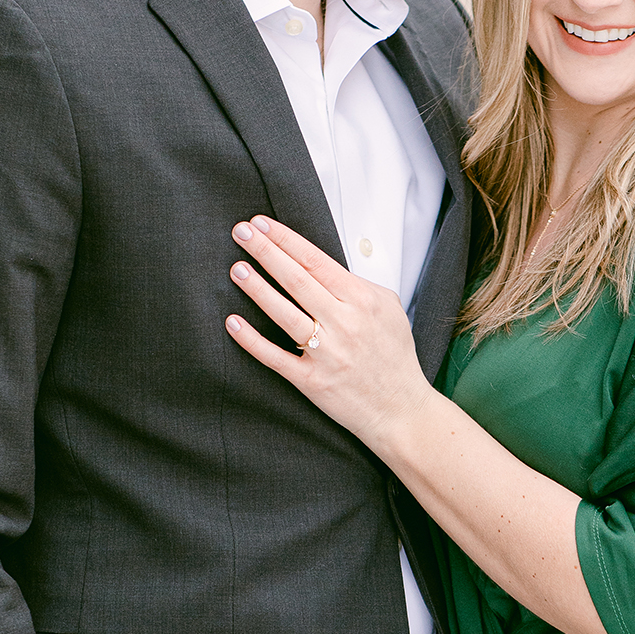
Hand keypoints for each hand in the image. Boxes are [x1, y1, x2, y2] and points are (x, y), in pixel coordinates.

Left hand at [224, 216, 431, 453]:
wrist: (401, 410)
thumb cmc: (394, 356)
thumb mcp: (389, 309)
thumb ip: (358, 285)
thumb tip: (323, 266)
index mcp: (362, 300)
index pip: (315, 261)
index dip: (285, 239)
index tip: (262, 224)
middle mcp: (344, 323)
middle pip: (297, 279)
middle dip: (265, 251)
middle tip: (241, 232)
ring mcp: (327, 353)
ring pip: (284, 314)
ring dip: (257, 288)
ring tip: (237, 268)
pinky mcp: (312, 381)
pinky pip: (276, 357)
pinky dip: (252, 340)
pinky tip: (233, 322)